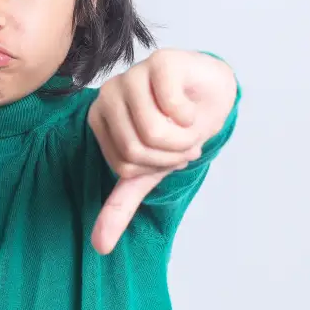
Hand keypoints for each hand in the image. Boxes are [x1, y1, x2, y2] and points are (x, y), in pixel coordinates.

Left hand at [87, 50, 231, 253]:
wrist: (211, 96)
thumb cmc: (176, 130)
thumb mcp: (147, 173)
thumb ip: (120, 206)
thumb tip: (99, 247)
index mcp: (98, 118)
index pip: (123, 165)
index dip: (155, 166)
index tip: (166, 152)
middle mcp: (108, 94)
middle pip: (135, 150)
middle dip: (170, 155)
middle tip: (183, 142)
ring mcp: (132, 74)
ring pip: (153, 132)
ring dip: (183, 139)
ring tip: (189, 127)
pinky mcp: (160, 62)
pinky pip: (171, 106)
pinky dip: (190, 117)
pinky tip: (191, 107)